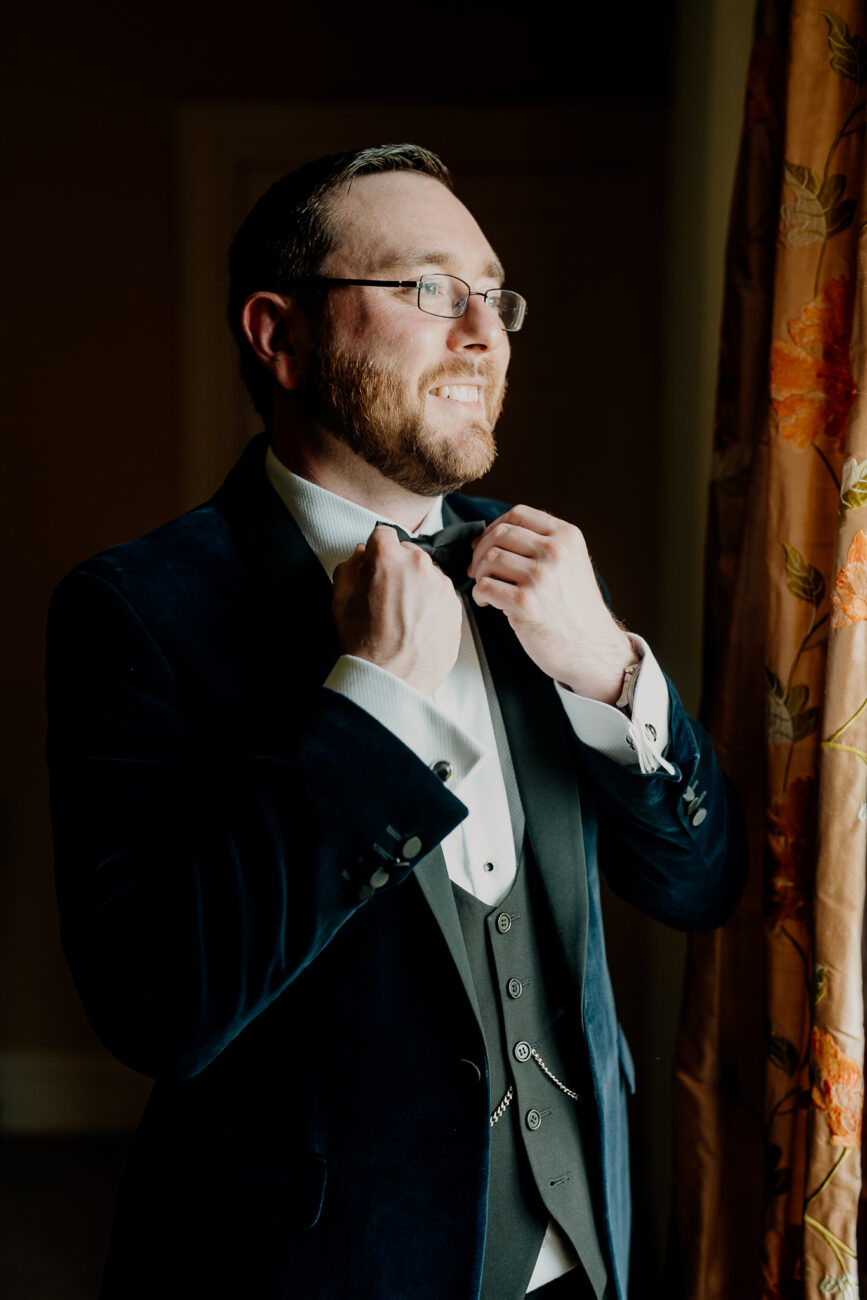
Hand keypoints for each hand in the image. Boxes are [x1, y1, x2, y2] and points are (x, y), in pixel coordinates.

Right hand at [332, 525, 462, 695]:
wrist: (392, 681)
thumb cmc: (364, 645)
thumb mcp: (340, 600)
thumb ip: (349, 567)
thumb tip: (361, 554)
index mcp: (389, 558)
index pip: (382, 534)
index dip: (375, 550)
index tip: (373, 565)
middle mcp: (420, 565)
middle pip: (407, 552)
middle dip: (396, 567)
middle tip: (385, 595)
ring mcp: (442, 586)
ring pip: (426, 573)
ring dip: (416, 584)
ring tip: (402, 615)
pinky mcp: (455, 606)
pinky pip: (441, 594)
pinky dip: (430, 603)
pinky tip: (416, 624)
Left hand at [468, 505, 634, 701]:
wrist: (593, 649)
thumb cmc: (577, 611)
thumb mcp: (572, 563)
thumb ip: (544, 543)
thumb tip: (498, 533)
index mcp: (567, 537)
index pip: (517, 514)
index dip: (494, 527)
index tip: (487, 543)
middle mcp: (555, 552)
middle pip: (499, 534)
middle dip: (480, 551)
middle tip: (477, 569)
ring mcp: (540, 577)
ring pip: (488, 559)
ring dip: (479, 575)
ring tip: (488, 589)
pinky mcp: (525, 603)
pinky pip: (484, 587)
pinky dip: (480, 595)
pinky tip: (489, 603)